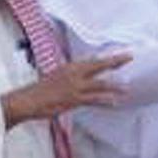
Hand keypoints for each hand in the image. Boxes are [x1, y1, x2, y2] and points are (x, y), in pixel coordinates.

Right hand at [2, 54, 129, 126]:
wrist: (27, 100)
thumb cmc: (39, 91)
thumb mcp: (55, 78)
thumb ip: (69, 77)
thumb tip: (78, 78)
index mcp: (69, 67)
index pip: (91, 60)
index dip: (105, 58)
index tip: (117, 54)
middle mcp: (73, 73)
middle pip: (99, 65)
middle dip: (115, 61)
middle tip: (129, 57)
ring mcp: (75, 86)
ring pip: (100, 83)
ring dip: (115, 86)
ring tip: (127, 88)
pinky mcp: (74, 99)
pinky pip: (94, 99)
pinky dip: (106, 101)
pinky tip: (115, 103)